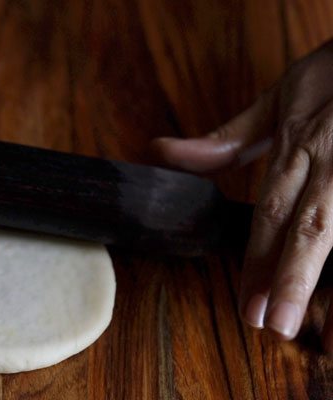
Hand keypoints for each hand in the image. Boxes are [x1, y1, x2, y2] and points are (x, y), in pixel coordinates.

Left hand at [151, 38, 332, 349]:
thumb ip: (228, 138)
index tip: (250, 307)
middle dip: (292, 279)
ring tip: (326, 333)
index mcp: (298, 147)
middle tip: (276, 326)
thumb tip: (160, 152)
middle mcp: (330, 162)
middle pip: (309, 226)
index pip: (271, 213)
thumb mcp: (278, 98)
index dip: (258, 261)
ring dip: (329, 280)